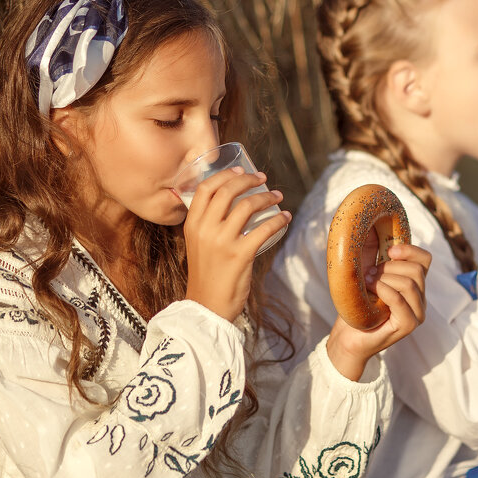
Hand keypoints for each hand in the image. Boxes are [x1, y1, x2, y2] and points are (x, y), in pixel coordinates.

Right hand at [182, 167, 290, 321]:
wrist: (206, 307)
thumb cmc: (207, 275)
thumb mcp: (198, 245)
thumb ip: (208, 226)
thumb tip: (234, 206)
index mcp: (192, 225)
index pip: (206, 188)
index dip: (225, 175)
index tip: (241, 170)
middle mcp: (204, 230)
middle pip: (228, 191)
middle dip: (249, 179)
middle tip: (263, 179)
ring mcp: (222, 242)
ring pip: (248, 206)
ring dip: (267, 197)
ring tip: (278, 196)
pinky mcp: (240, 255)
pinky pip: (264, 229)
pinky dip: (278, 219)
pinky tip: (285, 217)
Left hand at [326, 243, 432, 380]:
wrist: (347, 337)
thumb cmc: (357, 306)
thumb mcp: (369, 276)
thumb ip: (378, 258)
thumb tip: (373, 229)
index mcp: (415, 285)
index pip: (425, 259)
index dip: (409, 250)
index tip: (389, 251)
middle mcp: (421, 299)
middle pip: (417, 270)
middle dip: (390, 267)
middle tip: (369, 275)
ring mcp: (417, 314)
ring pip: (410, 283)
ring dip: (384, 279)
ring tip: (367, 284)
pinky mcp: (408, 325)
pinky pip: (400, 299)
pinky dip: (383, 290)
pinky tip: (371, 292)